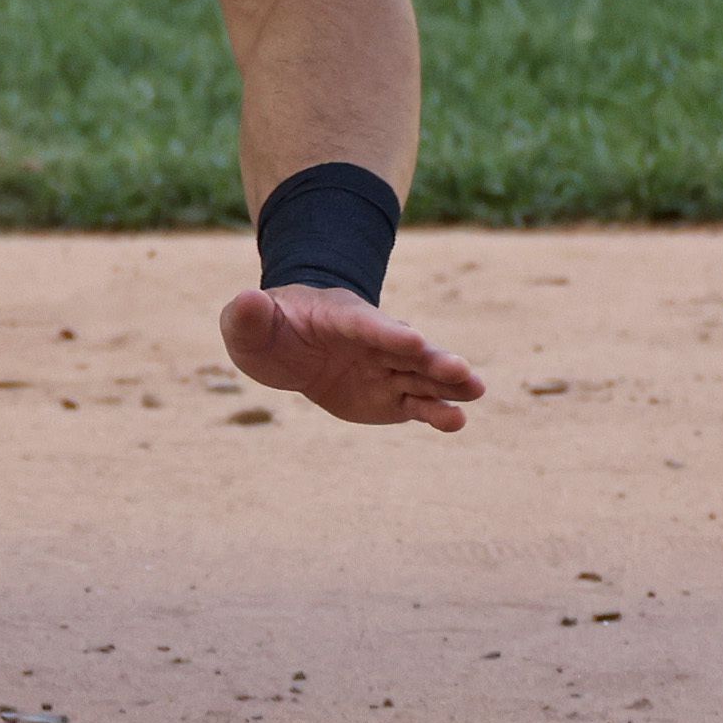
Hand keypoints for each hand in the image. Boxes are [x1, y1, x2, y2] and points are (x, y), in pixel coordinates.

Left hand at [221, 285, 482, 431]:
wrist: (290, 347)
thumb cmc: (270, 329)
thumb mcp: (247, 323)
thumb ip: (247, 314)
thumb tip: (246, 300)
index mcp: (342, 318)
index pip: (367, 326)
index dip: (388, 333)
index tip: (413, 340)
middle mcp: (374, 342)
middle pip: (408, 352)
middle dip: (433, 360)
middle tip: (461, 369)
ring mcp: (386, 370)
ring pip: (423, 377)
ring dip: (449, 384)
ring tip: (476, 391)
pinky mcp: (391, 397)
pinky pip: (417, 405)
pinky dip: (436, 413)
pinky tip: (457, 421)